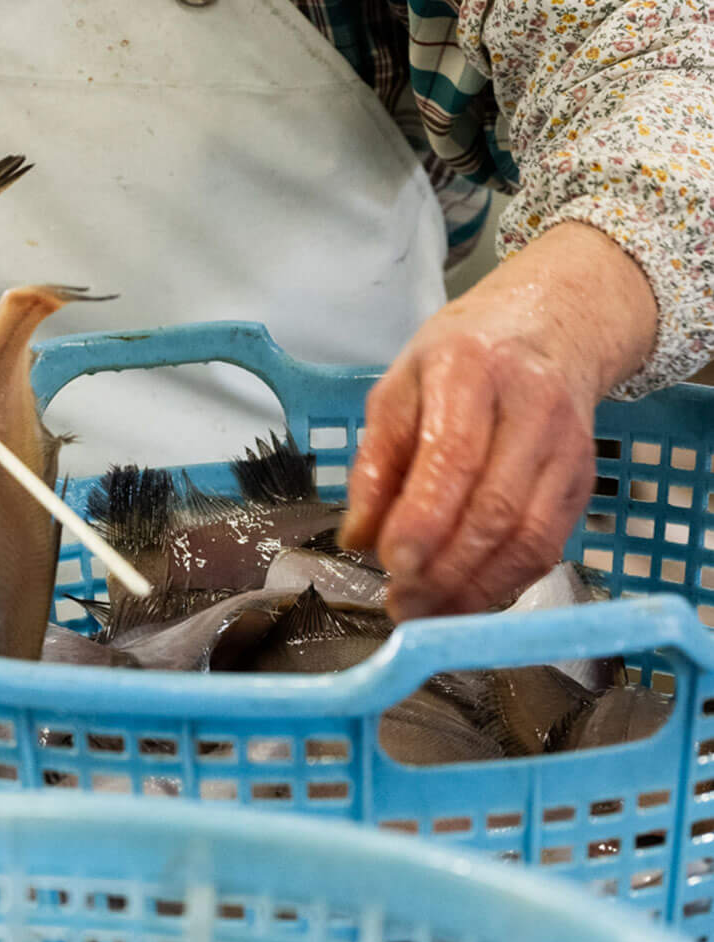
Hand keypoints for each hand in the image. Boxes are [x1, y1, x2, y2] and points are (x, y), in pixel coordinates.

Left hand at [340, 222, 657, 620]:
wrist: (550, 330)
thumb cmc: (462, 358)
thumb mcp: (399, 385)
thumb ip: (375, 461)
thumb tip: (358, 537)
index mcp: (471, 370)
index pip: (454, 455)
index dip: (425, 518)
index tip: (392, 562)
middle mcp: (531, 408)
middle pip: (495, 509)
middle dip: (444, 569)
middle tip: (401, 603)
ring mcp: (567, 450)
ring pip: (529, 539)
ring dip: (473, 589)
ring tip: (425, 611)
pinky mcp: (583, 484)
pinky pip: (547, 548)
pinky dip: (503, 584)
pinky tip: (464, 598)